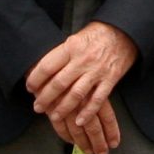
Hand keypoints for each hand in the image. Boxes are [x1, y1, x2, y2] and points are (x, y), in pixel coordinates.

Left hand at [25, 22, 135, 153]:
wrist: (124, 32)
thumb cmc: (97, 34)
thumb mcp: (76, 37)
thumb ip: (62, 54)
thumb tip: (43, 71)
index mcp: (72, 47)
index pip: (47, 66)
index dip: (35, 79)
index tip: (29, 87)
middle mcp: (83, 60)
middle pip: (59, 83)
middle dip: (45, 98)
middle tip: (37, 107)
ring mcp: (97, 71)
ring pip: (76, 94)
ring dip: (62, 108)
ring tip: (53, 116)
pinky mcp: (110, 79)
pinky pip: (97, 100)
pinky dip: (87, 112)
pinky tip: (79, 121)